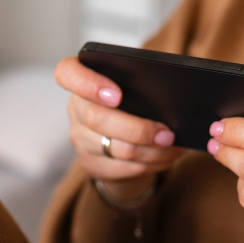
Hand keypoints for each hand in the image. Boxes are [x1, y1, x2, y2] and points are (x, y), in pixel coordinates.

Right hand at [55, 57, 184, 201]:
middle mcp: (76, 109)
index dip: (88, 83)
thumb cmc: (133, 104)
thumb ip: (144, 84)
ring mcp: (80, 139)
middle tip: (168, 134)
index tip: (117, 95)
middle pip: (98, 119)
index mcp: (82, 80)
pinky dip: (152, 164)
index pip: (68, 73)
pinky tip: (167, 158)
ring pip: (117, 149)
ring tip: (175, 146)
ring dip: (154, 151)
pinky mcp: (91, 164)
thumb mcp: (134, 88)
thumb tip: (175, 96)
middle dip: (139, 129)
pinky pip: (124, 168)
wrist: (122, 141)